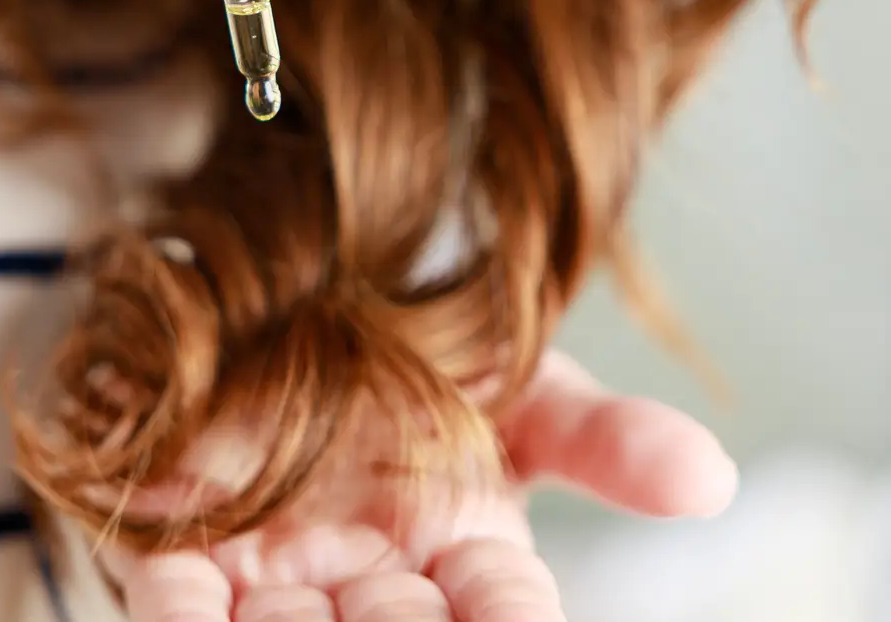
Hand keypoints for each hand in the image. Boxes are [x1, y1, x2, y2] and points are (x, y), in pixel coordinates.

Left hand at [105, 353, 736, 620]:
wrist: (303, 300)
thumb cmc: (429, 361)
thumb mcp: (530, 390)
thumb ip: (608, 442)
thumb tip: (712, 480)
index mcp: (468, 556)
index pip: (508, 614)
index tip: (518, 616)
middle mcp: (374, 584)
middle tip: (396, 615)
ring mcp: (277, 575)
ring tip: (305, 614)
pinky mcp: (182, 549)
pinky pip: (178, 600)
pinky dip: (185, 615)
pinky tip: (196, 615)